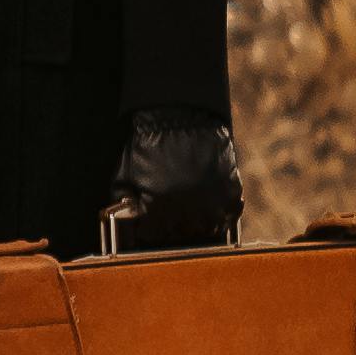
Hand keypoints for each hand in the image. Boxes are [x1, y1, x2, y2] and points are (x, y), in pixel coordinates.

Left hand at [101, 113, 241, 253]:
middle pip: (182, 236)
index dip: (150, 230)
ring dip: (199, 224)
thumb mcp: (125, 174)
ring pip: (208, 230)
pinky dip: (223, 213)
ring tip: (192, 213)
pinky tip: (212, 205)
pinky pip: (230, 214)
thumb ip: (124, 201)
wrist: (179, 117)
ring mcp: (212, 204)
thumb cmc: (147, 144)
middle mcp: (186, 213)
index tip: (151, 224)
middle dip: (173, 228)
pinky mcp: (231, 192)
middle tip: (171, 217)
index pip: (154, 237)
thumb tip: (128, 219)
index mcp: (158, 212)